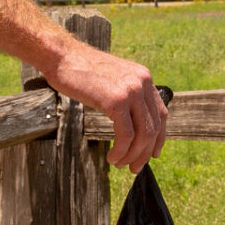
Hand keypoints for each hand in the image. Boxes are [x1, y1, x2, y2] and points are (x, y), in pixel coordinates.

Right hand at [45, 42, 166, 172]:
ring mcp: (131, 91)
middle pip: (154, 127)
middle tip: (134, 167)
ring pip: (142, 134)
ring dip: (132, 155)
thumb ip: (126, 96)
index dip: (159, 137)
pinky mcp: (116, 101)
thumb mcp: (112, 80)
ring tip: (120, 164)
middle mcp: (142, 83)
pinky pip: (126, 135)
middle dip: (145, 152)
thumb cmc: (81, 70)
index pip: (160, 114)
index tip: (153, 153)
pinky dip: (121, 151)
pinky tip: (112, 157)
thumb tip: (131, 122)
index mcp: (144, 78)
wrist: (63, 57)